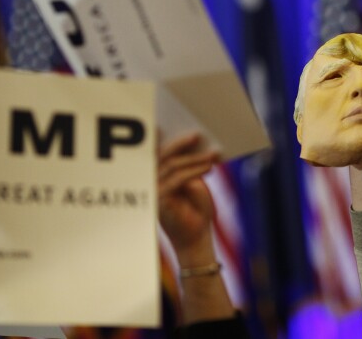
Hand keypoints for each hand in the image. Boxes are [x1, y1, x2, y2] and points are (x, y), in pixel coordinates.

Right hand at [157, 132, 218, 261]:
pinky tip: (209, 167)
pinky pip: (178, 179)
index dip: (157, 138)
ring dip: (195, 158)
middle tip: (196, 135)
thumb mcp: (193, 181)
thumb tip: (192, 140)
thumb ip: (187, 164)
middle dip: (180, 144)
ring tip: (212, 154)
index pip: (154, 153)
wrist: (196, 238)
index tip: (165, 124)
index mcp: (154, 177)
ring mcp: (152, 191)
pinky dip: (195, 171)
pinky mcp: (160, 200)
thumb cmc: (195, 209)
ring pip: (172, 166)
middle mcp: (149, 183)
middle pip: (161, 156)